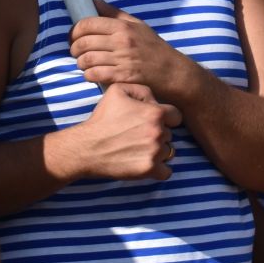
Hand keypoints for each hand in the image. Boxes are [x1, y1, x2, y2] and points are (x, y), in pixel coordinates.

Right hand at [60, 83, 180, 181]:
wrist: (87, 147)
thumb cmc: (102, 118)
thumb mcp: (118, 91)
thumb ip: (142, 90)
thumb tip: (155, 101)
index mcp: (155, 113)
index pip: (176, 116)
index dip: (166, 118)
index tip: (154, 122)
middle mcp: (158, 133)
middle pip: (170, 135)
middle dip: (158, 135)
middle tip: (139, 136)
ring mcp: (155, 152)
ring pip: (169, 152)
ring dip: (158, 152)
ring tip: (140, 149)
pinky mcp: (149, 170)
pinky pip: (166, 172)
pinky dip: (159, 170)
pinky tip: (146, 163)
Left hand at [70, 0, 198, 102]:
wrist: (173, 72)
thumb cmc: (154, 48)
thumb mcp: (138, 25)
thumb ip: (114, 13)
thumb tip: (94, 0)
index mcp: (123, 27)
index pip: (87, 24)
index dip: (74, 31)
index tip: (73, 37)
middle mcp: (121, 41)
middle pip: (84, 42)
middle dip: (74, 49)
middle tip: (76, 53)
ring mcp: (122, 59)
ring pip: (87, 59)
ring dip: (81, 63)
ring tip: (84, 65)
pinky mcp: (123, 76)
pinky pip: (96, 74)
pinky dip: (89, 75)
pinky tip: (92, 75)